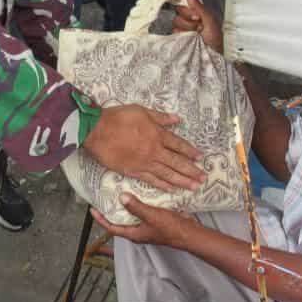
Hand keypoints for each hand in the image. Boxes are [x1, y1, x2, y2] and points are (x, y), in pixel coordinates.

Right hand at [84, 105, 205, 192]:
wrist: (98, 130)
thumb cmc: (119, 117)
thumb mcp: (142, 111)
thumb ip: (160, 117)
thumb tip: (176, 118)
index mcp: (157, 134)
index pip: (178, 144)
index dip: (190, 151)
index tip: (201, 158)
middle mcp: (154, 150)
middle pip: (177, 162)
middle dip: (191, 171)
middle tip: (203, 178)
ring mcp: (144, 162)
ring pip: (167, 174)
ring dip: (182, 181)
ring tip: (194, 187)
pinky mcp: (133, 171)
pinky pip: (151, 180)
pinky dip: (163, 186)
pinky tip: (172, 190)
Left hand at [91, 193, 201, 248]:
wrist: (189, 233)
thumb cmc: (170, 228)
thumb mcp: (151, 216)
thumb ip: (136, 207)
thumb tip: (121, 197)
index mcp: (133, 233)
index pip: (111, 227)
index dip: (100, 219)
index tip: (92, 208)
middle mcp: (137, 230)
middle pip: (119, 220)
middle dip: (111, 209)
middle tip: (105, 196)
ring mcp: (145, 225)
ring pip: (130, 214)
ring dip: (124, 204)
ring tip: (118, 190)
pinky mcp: (153, 219)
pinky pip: (141, 210)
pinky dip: (137, 202)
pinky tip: (137, 191)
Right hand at [172, 0, 221, 52]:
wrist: (212, 58)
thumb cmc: (215, 41)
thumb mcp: (210, 22)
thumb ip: (200, 7)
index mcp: (197, 15)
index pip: (185, 4)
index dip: (189, 9)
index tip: (197, 16)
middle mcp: (188, 21)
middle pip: (179, 12)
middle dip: (189, 18)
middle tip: (199, 27)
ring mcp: (182, 31)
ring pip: (176, 22)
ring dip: (187, 28)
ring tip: (196, 36)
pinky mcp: (177, 39)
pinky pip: (173, 32)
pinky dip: (182, 35)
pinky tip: (189, 40)